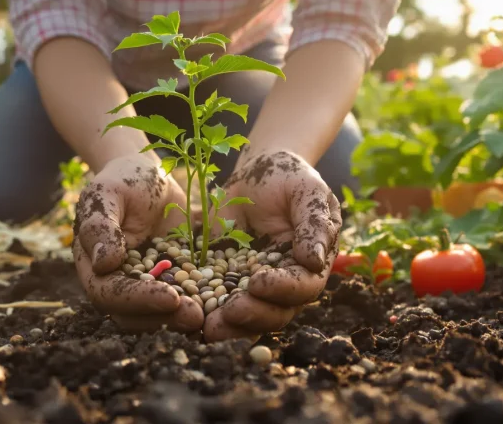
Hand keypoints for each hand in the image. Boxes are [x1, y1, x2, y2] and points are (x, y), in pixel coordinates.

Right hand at [73, 154, 204, 332]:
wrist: (151, 176)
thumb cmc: (122, 180)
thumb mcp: (108, 194)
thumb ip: (100, 227)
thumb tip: (103, 264)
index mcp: (94, 267)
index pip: (110, 294)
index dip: (138, 300)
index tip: (169, 299)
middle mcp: (118, 284)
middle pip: (134, 315)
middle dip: (165, 319)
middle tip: (196, 317)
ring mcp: (147, 287)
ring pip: (158, 316)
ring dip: (182, 320)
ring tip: (210, 316)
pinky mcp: (173, 283)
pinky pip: (184, 300)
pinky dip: (200, 306)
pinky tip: (223, 305)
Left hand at [203, 150, 341, 341]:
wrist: (256, 174)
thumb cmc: (290, 179)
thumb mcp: (308, 193)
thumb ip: (314, 224)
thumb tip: (314, 261)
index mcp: (310, 266)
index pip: (302, 288)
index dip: (283, 289)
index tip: (258, 283)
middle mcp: (284, 285)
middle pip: (274, 312)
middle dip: (253, 315)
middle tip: (230, 311)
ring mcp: (253, 287)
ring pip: (246, 317)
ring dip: (229, 326)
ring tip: (207, 327)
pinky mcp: (224, 281)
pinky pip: (215, 301)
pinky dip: (204, 311)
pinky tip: (187, 316)